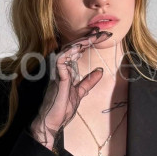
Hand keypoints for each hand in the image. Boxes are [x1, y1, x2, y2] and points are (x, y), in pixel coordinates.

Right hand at [31, 27, 112, 148]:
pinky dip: (69, 53)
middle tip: (103, 33)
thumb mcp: (80, 92)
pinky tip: (79, 48)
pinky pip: (60, 61)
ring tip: (94, 37)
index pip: (79, 51)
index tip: (103, 36)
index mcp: (67, 70)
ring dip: (81, 42)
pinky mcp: (56, 78)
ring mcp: (58, 72)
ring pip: (67, 51)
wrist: (53, 123)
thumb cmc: (62, 108)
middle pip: (74, 47)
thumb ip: (88, 81)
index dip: (90, 42)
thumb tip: (100, 70)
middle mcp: (61, 68)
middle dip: (89, 38)